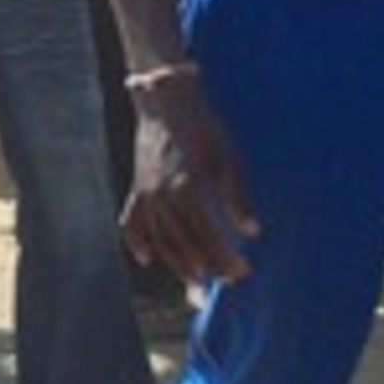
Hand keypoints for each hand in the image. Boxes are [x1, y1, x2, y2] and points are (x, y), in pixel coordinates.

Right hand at [119, 70, 259, 282]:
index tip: (243, 272)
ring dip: (178, 264)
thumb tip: (252, 232)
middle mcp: (162, 196)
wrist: (165, 100)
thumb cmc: (203, 127)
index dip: (225, 257)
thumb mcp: (228, 158)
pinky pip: (131, 222)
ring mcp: (145, 194)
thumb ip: (238, 197)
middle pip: (185, 244)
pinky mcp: (136, 188)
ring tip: (196, 282)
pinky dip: (137, 241)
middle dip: (208, 266)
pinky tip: (145, 258)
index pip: (208, 235)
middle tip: (227, 283)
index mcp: (187, 188)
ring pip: (160, 239)